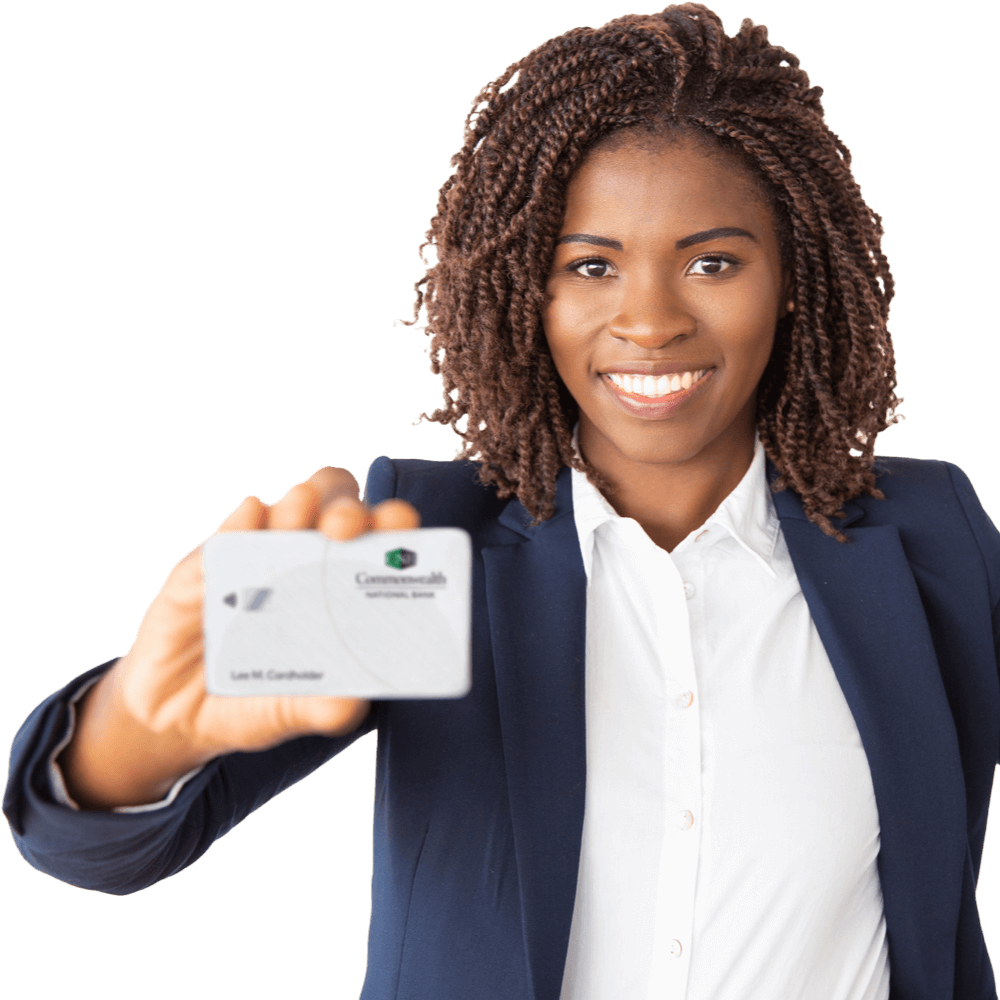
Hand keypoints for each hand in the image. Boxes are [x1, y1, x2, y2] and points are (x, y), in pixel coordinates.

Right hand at [118, 467, 419, 759]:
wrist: (175, 714)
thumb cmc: (251, 700)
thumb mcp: (289, 711)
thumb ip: (322, 709)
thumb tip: (352, 705)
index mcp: (341, 589)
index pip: (378, 539)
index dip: (394, 526)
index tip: (403, 532)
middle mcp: (307, 562)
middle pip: (339, 507)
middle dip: (349, 509)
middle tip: (344, 532)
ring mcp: (260, 555)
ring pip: (293, 504)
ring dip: (302, 503)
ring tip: (301, 517)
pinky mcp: (211, 562)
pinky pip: (233, 529)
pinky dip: (244, 520)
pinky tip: (250, 521)